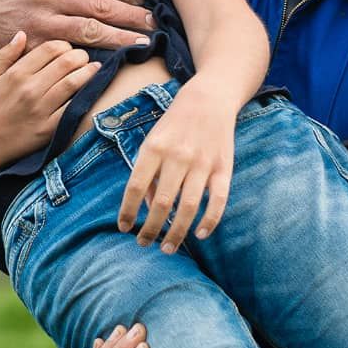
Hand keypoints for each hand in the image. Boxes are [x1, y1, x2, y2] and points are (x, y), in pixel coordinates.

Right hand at [0, 0, 154, 67]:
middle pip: (101, 3)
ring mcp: (43, 18)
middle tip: (153, 22)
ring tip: (143, 43)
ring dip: (122, 36)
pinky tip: (114, 58)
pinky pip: (73, 49)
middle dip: (132, 13)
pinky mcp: (36, 43)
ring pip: (93, 28)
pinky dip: (97, 54)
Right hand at [0, 33, 99, 174]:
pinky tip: (92, 91)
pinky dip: (85, 97)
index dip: (64, 45)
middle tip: (84, 57)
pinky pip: (72, 108)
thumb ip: (5, 54)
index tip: (67, 49)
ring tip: (95, 68)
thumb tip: (22, 34)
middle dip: (80, 56)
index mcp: (16, 74)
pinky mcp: (48, 129)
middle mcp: (29, 89)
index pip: (50, 49)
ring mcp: (40, 110)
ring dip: (88, 72)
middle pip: (66, 62)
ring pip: (73, 83)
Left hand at [117, 94, 233, 253]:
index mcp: (154, 148)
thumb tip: (147, 209)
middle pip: (162, 204)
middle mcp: (178, 156)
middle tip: (144, 244)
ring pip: (188, 208)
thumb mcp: (152, 141)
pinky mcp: (224, 168)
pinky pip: (217, 201)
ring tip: (168, 248)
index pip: (136, 187)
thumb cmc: (174, 124)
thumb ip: (147, 172)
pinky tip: (200, 235)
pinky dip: (209, 221)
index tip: (124, 228)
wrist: (209, 99)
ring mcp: (203, 163)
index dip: (128, 211)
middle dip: (150, 229)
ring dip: (176, 233)